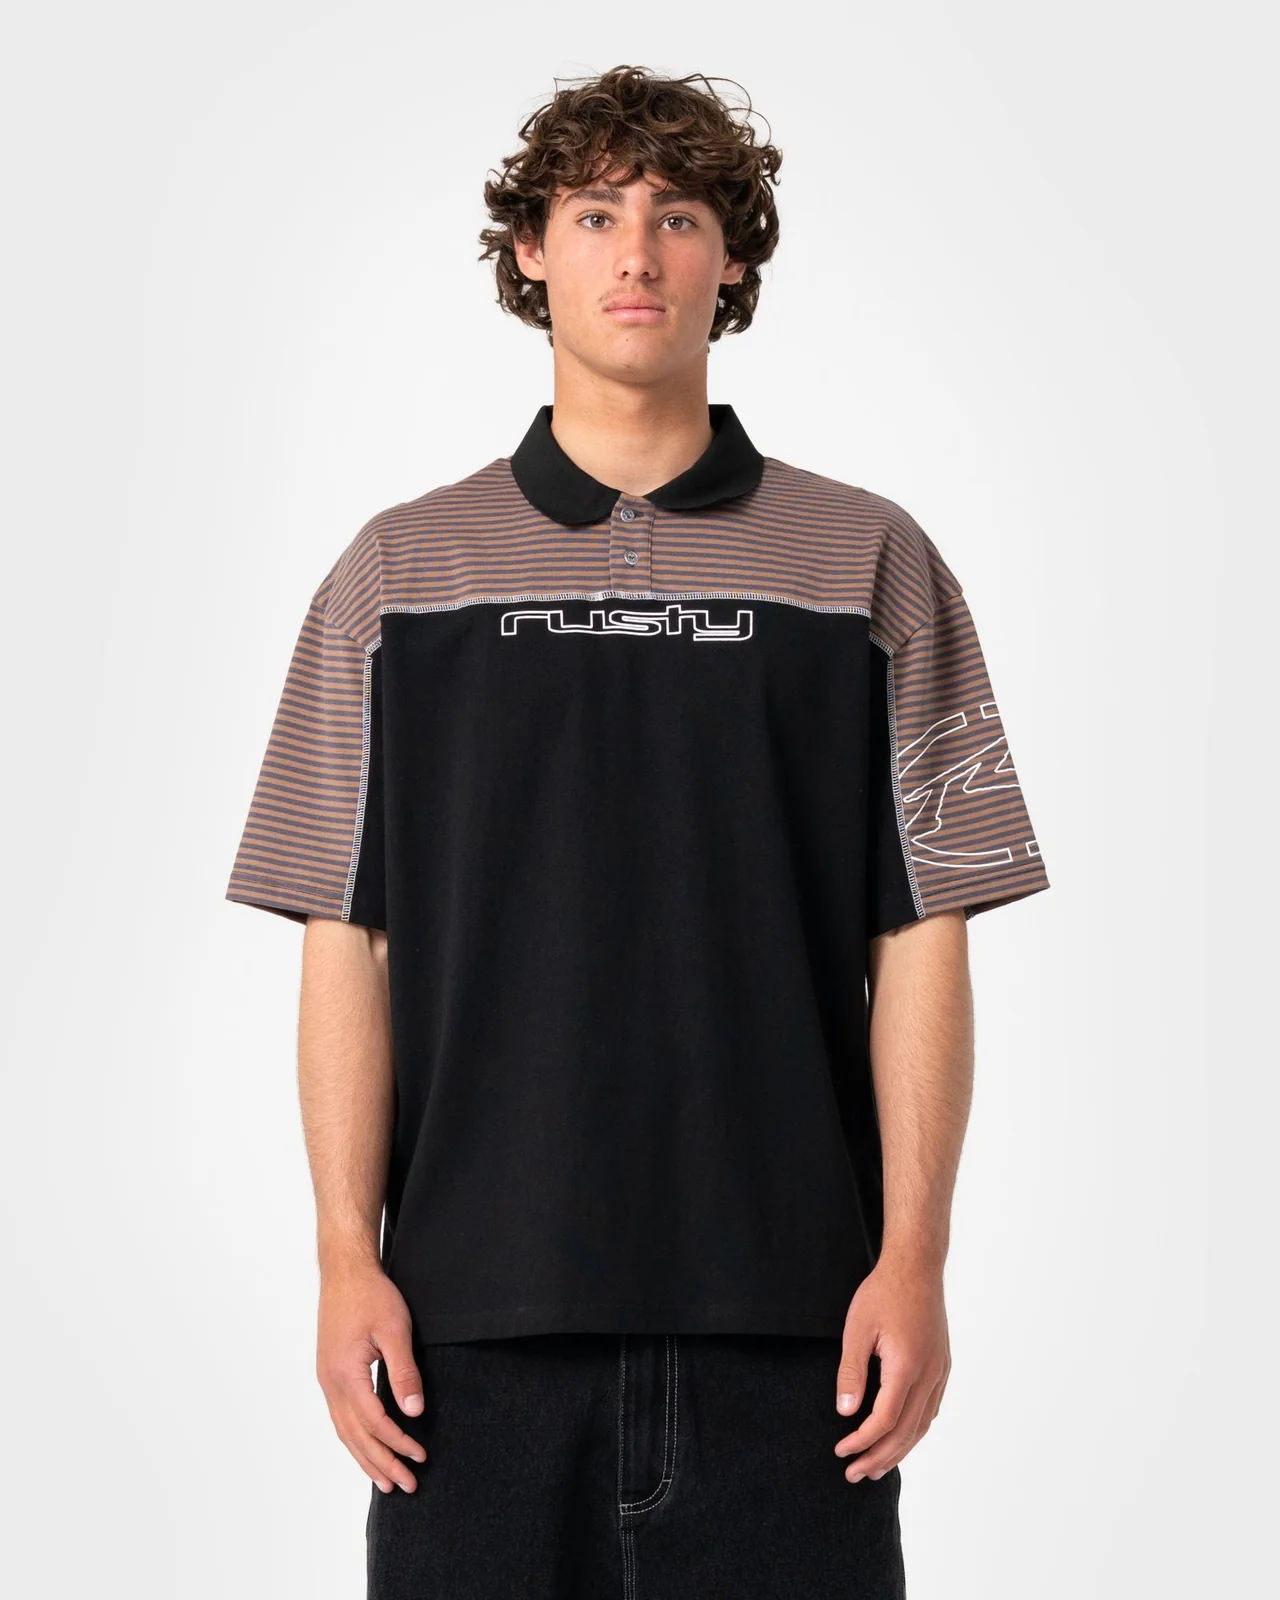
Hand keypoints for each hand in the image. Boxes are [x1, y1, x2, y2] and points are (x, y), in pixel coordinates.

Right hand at [316, 1261, 428, 1493]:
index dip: (398, 1443)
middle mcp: (331, 1383)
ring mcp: (327, 1379)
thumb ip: (403, 1372)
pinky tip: (365, 1447)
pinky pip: (340, 1417)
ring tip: (384, 1481)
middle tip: (405, 1486)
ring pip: (344, 1431)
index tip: (419, 1458)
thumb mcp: (394, 1330)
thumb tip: (414, 1412)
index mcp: (345, 1375)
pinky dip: (354, 1438)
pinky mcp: (330, 1373)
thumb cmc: (371, 1295)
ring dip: (366, 1457)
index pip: (374, 1422)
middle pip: (356, 1436)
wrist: (344, 1270)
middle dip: (382, 1463)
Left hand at [832, 1256, 950, 1481]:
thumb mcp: (857, 1329)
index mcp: (907, 1367)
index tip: (842, 1452)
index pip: (884, 1420)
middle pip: (906, 1432)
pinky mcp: (942, 1366)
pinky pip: (931, 1409)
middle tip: (855, 1474)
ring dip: (900, 1450)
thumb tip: (845, 1413)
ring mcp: (940, 1371)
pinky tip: (902, 1437)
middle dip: (880, 1457)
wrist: (916, 1266)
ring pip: (922, 1425)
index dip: (862, 1442)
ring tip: (877, 1467)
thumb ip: (851, 1373)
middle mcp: (929, 1375)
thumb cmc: (883, 1293)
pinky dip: (915, 1430)